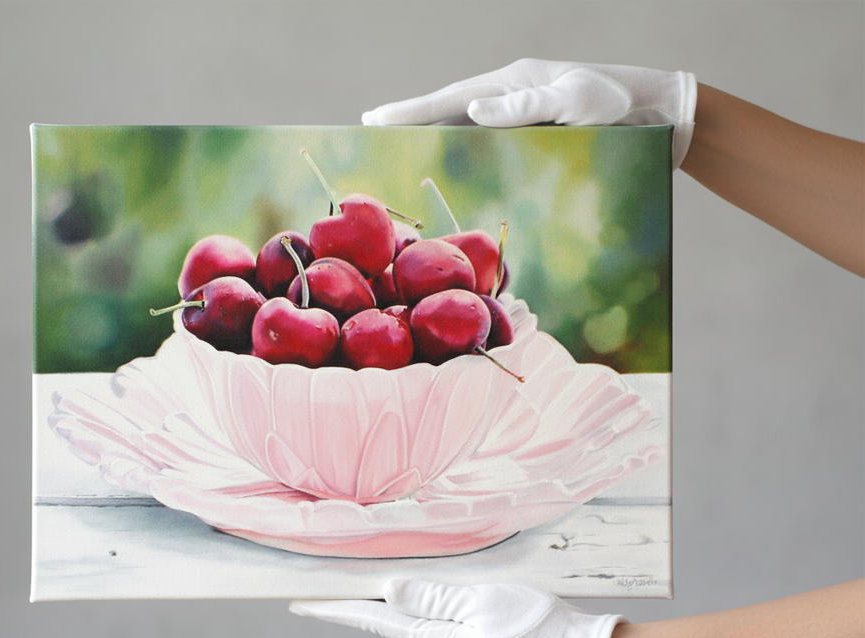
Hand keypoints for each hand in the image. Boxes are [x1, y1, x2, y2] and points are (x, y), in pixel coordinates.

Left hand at [290, 579, 625, 637]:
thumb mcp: (481, 602)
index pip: (375, 621)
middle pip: (393, 621)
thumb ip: (432, 596)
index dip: (338, 608)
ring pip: (420, 620)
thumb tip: (387, 590)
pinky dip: (428, 605)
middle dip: (364, 599)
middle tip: (334, 578)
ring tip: (377, 575)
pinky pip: (443, 623)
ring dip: (399, 600)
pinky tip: (430, 590)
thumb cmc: (537, 627)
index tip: (304, 602)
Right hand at [362, 58, 696, 168]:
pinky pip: (492, 142)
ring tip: (400, 142)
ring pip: (469, 124)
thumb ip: (526, 105)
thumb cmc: (620, 105)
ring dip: (435, 132)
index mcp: (514, 81)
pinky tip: (453, 160)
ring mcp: (523, 114)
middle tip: (371, 124)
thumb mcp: (576, 101)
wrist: (660, 115)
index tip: (374, 118)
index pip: (452, 97)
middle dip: (413, 117)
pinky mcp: (537, 133)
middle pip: (452, 107)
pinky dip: (466, 148)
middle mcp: (513, 95)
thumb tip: (473, 111)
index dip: (412, 109)